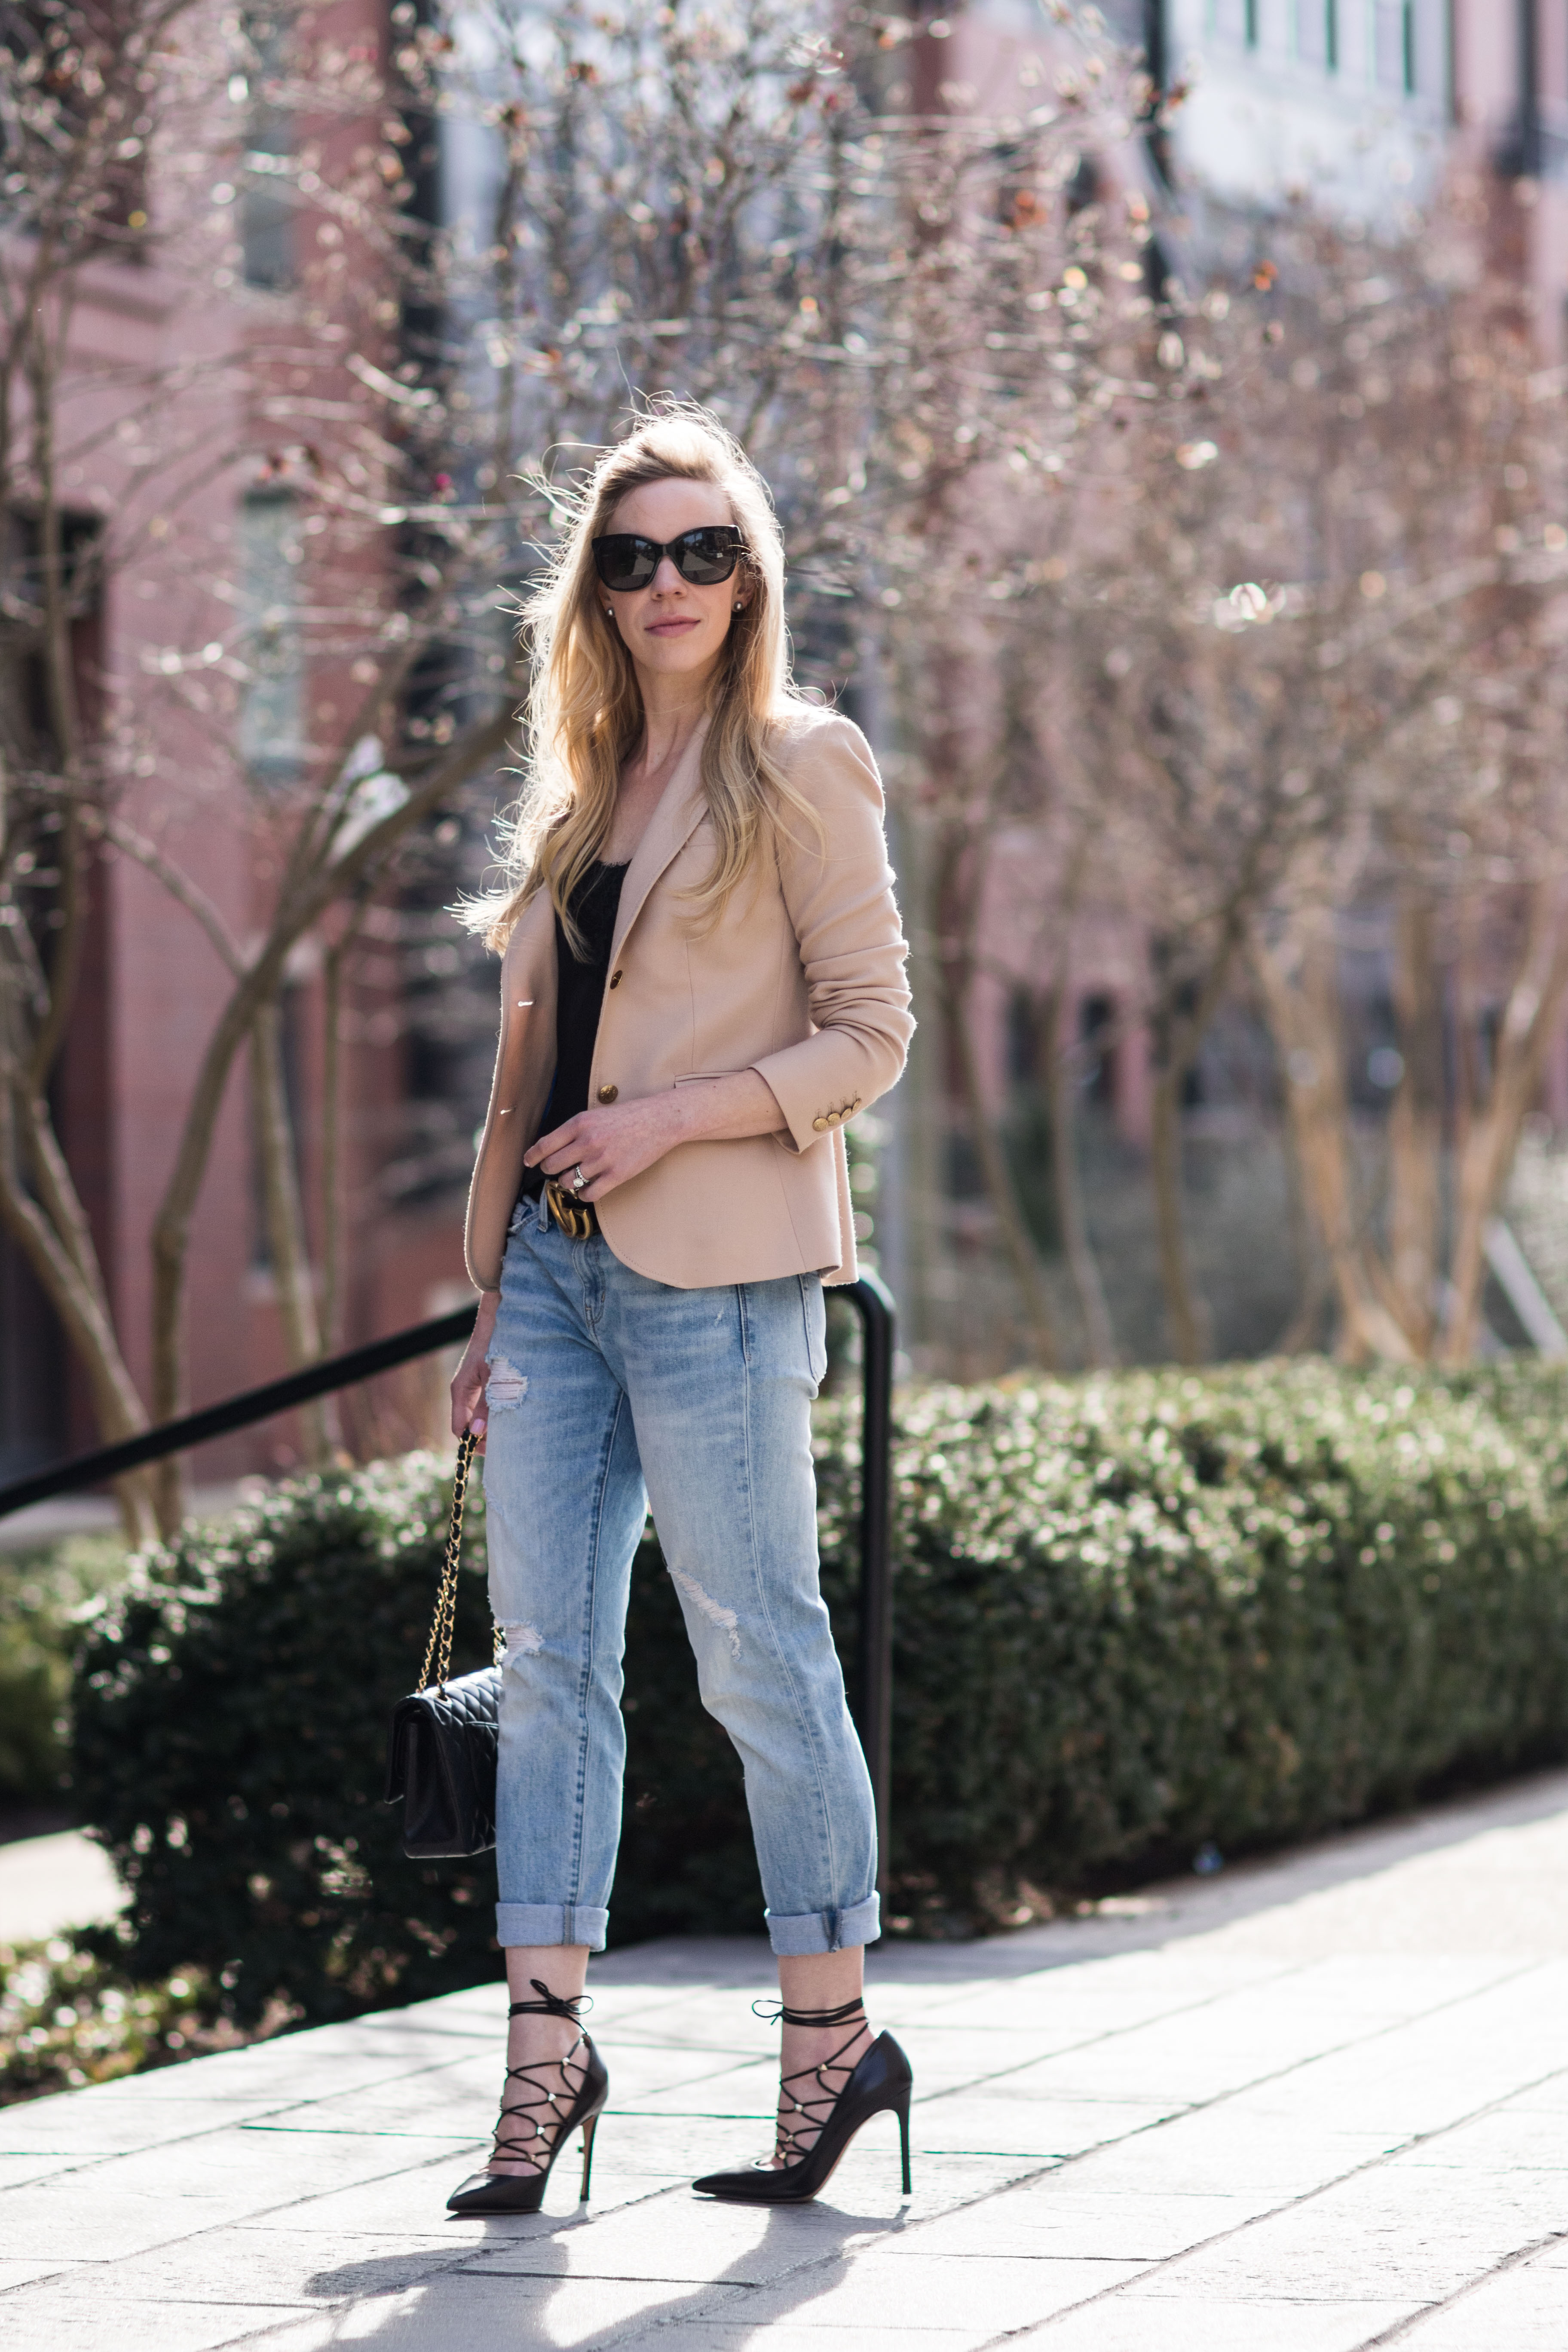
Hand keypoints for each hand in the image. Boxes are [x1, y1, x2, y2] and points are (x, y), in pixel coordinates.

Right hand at [450, 1291, 498, 1448]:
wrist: (499, 1320)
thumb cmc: (497, 1346)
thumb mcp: (494, 1378)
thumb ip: (486, 1405)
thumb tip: (477, 1433)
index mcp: (460, 1391)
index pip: (458, 1428)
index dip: (471, 1444)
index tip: (490, 1453)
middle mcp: (463, 1391)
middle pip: (468, 1424)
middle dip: (483, 1438)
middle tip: (504, 1448)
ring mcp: (472, 1387)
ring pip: (477, 1415)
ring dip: (491, 1426)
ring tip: (510, 1434)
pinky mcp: (482, 1382)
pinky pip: (485, 1405)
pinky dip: (495, 1413)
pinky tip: (510, 1416)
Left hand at [523, 1094, 686, 1201]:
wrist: (659, 1120)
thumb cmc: (627, 1117)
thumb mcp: (595, 1115)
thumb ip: (573, 1130)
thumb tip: (551, 1149)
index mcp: (579, 1123)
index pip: (544, 1145)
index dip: (533, 1156)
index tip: (528, 1162)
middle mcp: (587, 1142)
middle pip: (553, 1166)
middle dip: (551, 1171)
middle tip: (558, 1170)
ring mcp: (601, 1160)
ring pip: (568, 1182)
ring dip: (569, 1182)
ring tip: (578, 1177)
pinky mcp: (616, 1175)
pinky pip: (588, 1194)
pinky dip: (584, 1194)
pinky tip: (590, 1188)